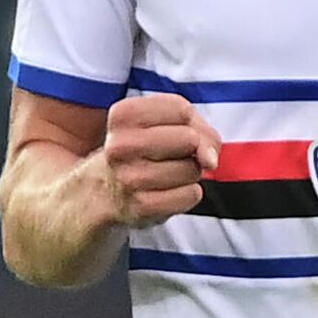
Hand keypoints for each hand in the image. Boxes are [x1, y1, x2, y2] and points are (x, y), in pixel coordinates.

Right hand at [99, 93, 222, 227]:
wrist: (107, 190)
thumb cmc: (144, 149)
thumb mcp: (165, 121)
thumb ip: (198, 127)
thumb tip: (211, 160)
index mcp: (122, 115)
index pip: (182, 109)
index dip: (188, 121)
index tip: (171, 130)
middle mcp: (120, 146)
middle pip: (189, 138)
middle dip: (191, 147)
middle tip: (169, 154)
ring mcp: (129, 178)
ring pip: (192, 169)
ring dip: (188, 172)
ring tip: (164, 173)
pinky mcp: (142, 207)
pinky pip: (191, 194)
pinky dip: (187, 194)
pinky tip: (166, 191)